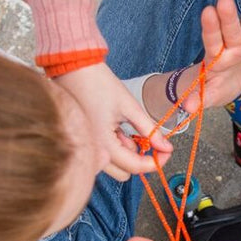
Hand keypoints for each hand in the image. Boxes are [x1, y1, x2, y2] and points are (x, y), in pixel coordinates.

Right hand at [54, 63, 171, 180]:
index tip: (167, 151)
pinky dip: (114, 146)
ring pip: (114, 165)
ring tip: (124, 127)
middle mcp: (91, 152)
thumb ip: (150, 130)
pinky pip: (104, 155)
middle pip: (125, 172)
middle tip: (148, 138)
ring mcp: (86, 149)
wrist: (73, 68)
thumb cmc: (99, 83)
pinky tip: (113, 127)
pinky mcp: (84, 143)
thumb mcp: (130, 107)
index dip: (156, 161)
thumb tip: (167, 147)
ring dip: (126, 152)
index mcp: (103, 144)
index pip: (136, 166)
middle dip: (140, 158)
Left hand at [178, 0, 240, 112]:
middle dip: (229, 16)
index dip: (210, 27)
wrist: (227, 80)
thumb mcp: (208, 94)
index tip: (208, 11)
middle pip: (231, 27)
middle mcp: (232, 41)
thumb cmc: (215, 85)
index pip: (212, 40)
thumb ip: (198, 98)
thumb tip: (186, 108)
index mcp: (217, 54)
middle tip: (225, 0)